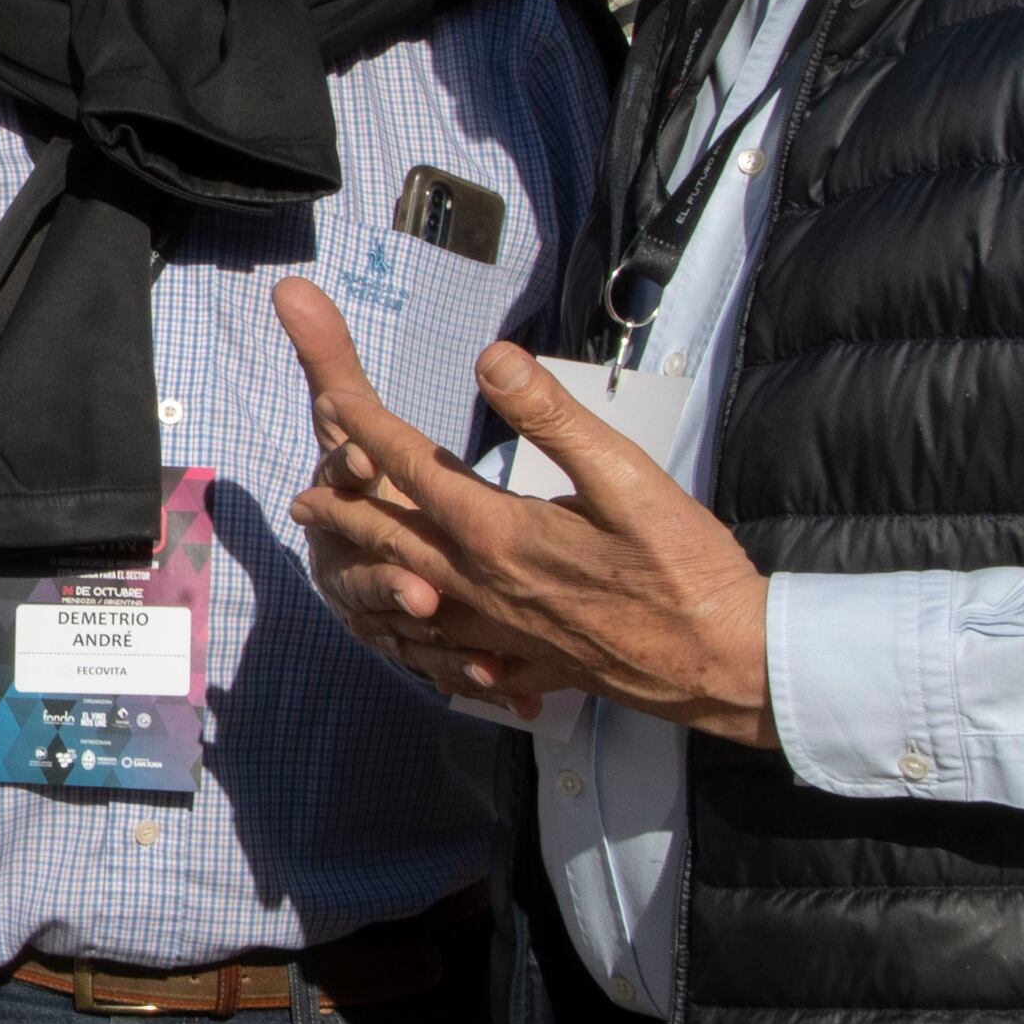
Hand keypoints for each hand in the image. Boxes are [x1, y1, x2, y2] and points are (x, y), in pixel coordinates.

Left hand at [274, 280, 778, 745]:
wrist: (722, 663)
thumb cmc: (685, 569)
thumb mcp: (626, 476)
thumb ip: (552, 417)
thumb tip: (492, 359)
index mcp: (501, 534)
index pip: (415, 471)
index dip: (372, 434)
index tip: (334, 409)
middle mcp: (484, 585)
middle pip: (394, 540)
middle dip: (344, 514)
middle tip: (300, 502)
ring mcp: (500, 630)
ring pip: (412, 599)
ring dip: (366, 575)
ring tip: (334, 569)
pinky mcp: (525, 660)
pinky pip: (449, 651)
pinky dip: (417, 641)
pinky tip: (417, 642)